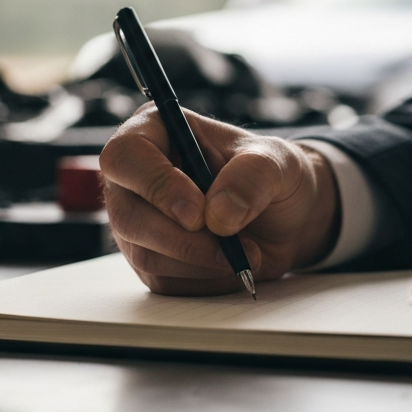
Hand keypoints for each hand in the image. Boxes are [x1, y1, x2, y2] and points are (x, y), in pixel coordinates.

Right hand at [99, 105, 339, 293]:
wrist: (286, 217)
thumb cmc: (272, 175)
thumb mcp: (278, 161)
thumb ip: (252, 176)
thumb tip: (218, 214)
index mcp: (155, 130)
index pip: (126, 156)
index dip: (157, 186)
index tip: (198, 212)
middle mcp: (135, 176)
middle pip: (127, 215)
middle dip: (182, 239)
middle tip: (231, 247)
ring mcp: (138, 220)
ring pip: (145, 254)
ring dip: (201, 261)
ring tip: (246, 251)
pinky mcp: (150, 258)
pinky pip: (164, 281)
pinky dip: (205, 278)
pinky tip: (231, 262)